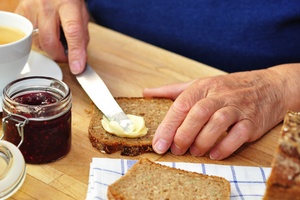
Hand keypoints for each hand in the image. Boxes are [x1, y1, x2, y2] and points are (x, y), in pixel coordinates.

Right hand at [15, 0, 89, 73]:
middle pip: (50, 42)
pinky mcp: (20, 13)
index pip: (73, 32)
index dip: (75, 53)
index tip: (77, 68)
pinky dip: (39, 41)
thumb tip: (79, 59)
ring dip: (49, 48)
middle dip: (59, 56)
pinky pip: (29, 37)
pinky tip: (46, 34)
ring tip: (57, 39)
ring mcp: (31, 8)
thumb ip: (82, 36)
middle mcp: (46, 5)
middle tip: (67, 57)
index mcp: (68, 3)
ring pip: (38, 42)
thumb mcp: (81, 14)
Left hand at [144, 64, 299, 159]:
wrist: (268, 87)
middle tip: (175, 150)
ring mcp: (238, 107)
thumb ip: (172, 90)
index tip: (158, 144)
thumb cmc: (227, 88)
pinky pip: (239, 134)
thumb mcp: (199, 84)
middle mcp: (220, 95)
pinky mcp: (252, 121)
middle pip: (198, 114)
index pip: (181, 105)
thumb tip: (146, 92)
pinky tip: (214, 153)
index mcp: (203, 87)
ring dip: (202, 141)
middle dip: (183, 135)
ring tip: (194, 152)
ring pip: (218, 123)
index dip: (168, 126)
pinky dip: (225, 146)